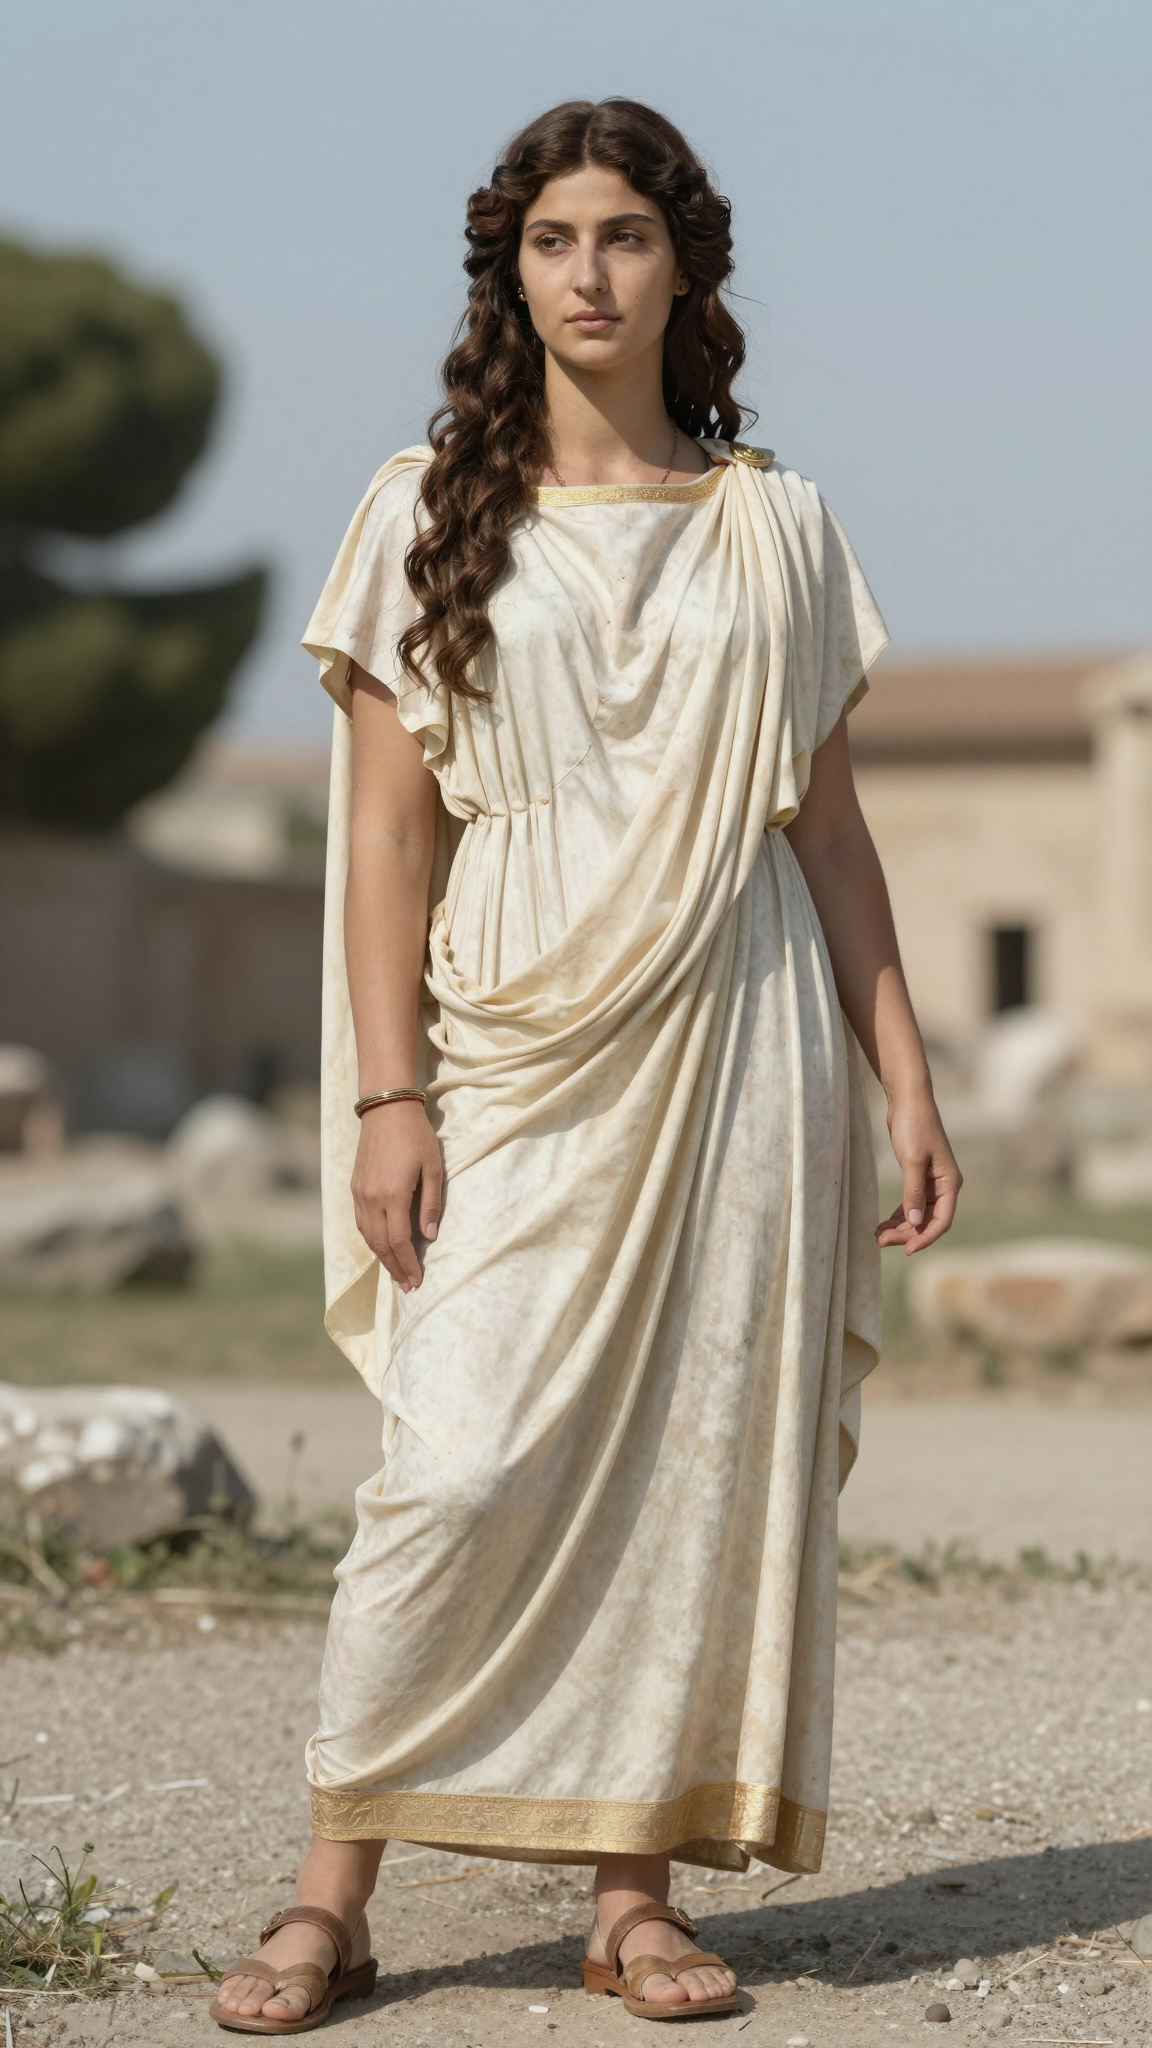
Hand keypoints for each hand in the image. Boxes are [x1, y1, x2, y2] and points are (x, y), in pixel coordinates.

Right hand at [350, 1101, 442, 1289]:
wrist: (386, 1109)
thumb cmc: (416, 1136)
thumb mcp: (434, 1168)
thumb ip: (432, 1204)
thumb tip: (430, 1236)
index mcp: (393, 1196)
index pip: (400, 1241)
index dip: (408, 1264)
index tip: (417, 1281)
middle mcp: (372, 1199)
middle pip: (381, 1245)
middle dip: (395, 1268)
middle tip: (407, 1286)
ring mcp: (360, 1194)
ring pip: (368, 1236)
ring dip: (382, 1258)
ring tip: (396, 1273)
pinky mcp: (355, 1188)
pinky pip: (360, 1223)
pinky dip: (371, 1240)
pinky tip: (381, 1247)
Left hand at [875, 1091, 961, 1255]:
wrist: (908, 1100)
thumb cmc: (914, 1126)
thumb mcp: (912, 1160)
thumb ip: (914, 1191)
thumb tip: (915, 1220)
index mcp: (950, 1182)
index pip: (942, 1220)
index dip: (925, 1237)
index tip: (907, 1251)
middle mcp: (944, 1185)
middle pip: (928, 1220)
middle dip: (907, 1233)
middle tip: (881, 1241)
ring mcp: (931, 1182)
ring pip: (918, 1214)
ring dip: (900, 1227)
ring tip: (877, 1236)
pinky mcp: (918, 1177)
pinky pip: (911, 1203)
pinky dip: (898, 1214)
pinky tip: (883, 1224)